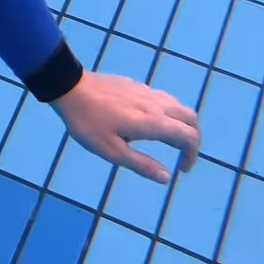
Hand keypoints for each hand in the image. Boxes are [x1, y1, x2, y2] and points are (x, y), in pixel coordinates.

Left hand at [52, 70, 200, 182]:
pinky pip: (165, 100)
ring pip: (179, 106)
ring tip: (170, 142)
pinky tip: (153, 123)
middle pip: (190, 119)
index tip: (181, 169)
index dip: (192, 155)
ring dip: (182, 125)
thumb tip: (166, 177)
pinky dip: (171, 114)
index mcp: (153, 122)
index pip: (188, 136)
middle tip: (182, 156)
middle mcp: (157, 105)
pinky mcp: (138, 86)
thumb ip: (141, 164)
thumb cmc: (88, 123)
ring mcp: (148, 92)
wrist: (70, 88)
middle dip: (193, 139)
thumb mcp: (112, 151)